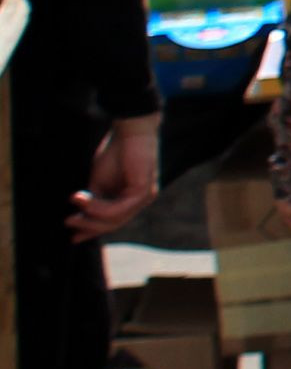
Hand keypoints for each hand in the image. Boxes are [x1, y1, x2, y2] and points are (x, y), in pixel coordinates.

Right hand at [71, 120, 158, 242]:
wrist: (131, 131)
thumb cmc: (115, 152)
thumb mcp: (98, 181)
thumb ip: (93, 200)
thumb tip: (81, 217)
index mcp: (130, 199)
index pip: (112, 221)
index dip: (92, 230)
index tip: (73, 238)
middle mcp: (139, 201)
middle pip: (113, 224)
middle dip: (89, 227)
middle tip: (68, 224)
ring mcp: (144, 197)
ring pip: (115, 219)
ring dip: (90, 218)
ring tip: (72, 214)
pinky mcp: (144, 191)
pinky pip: (118, 209)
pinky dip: (98, 208)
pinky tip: (82, 201)